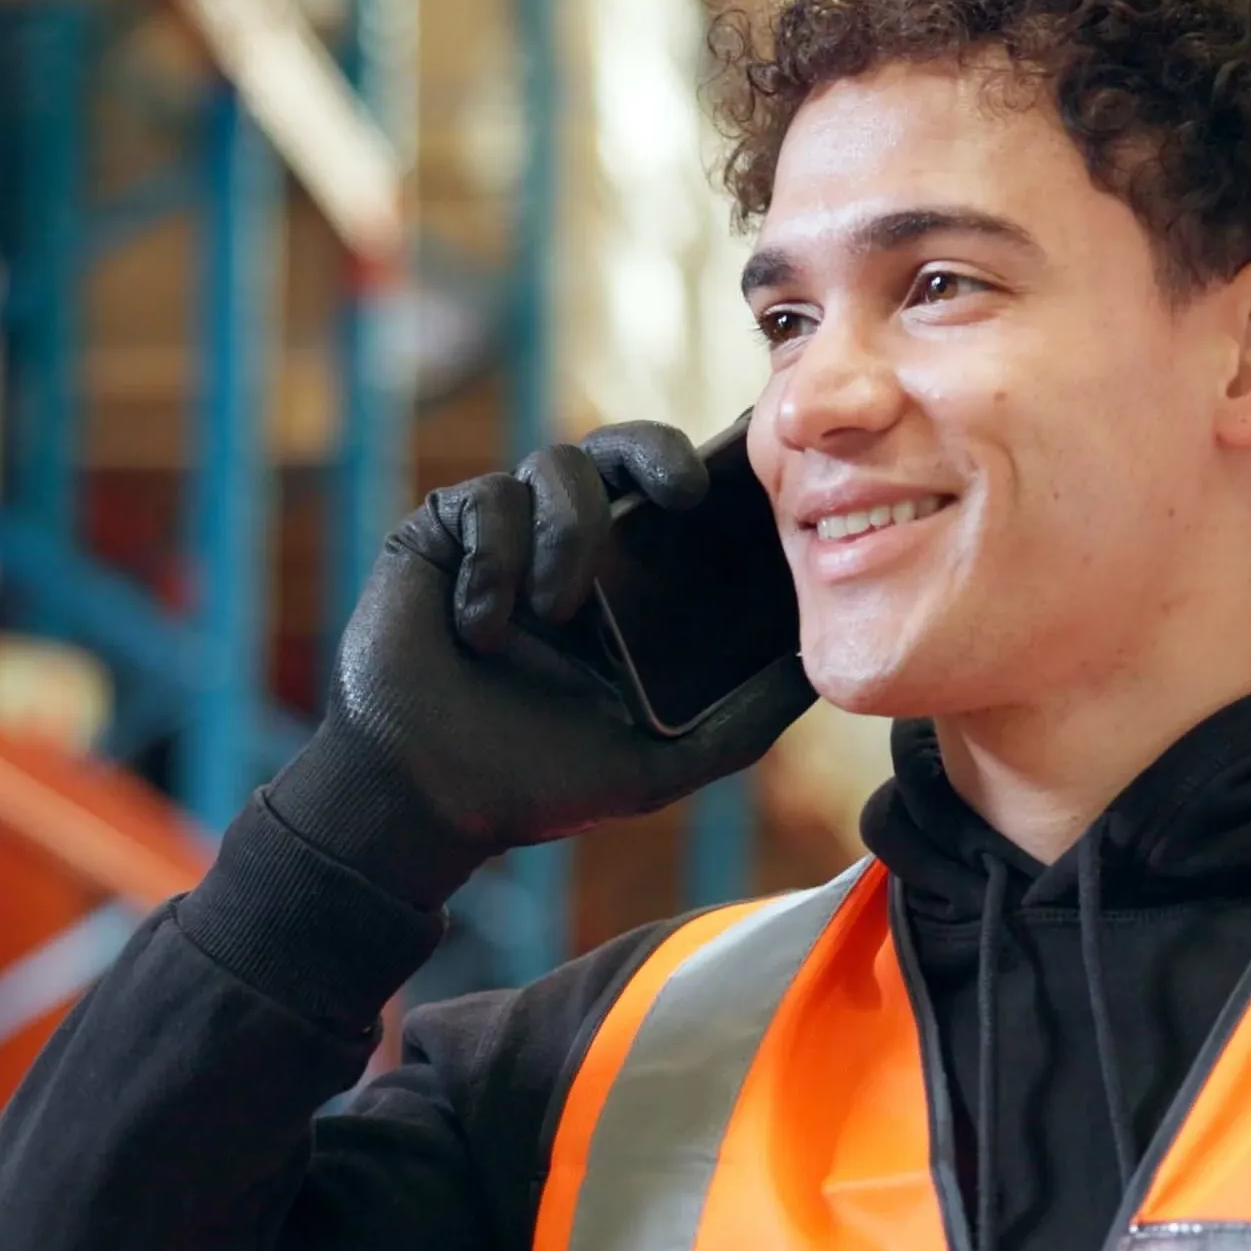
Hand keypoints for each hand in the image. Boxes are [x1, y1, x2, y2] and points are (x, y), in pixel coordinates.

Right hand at [267, 421, 813, 908]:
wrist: (430, 802)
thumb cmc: (542, 785)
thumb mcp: (665, 762)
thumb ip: (744, 724)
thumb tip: (820, 677)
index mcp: (626, 585)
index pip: (675, 499)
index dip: (712, 472)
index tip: (755, 476)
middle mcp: (568, 546)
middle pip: (623, 448)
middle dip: (658, 450)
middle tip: (687, 489)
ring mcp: (503, 534)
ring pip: (554, 464)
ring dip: (568, 533)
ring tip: (555, 612)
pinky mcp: (440, 533)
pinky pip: (484, 499)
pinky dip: (495, 560)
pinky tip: (481, 628)